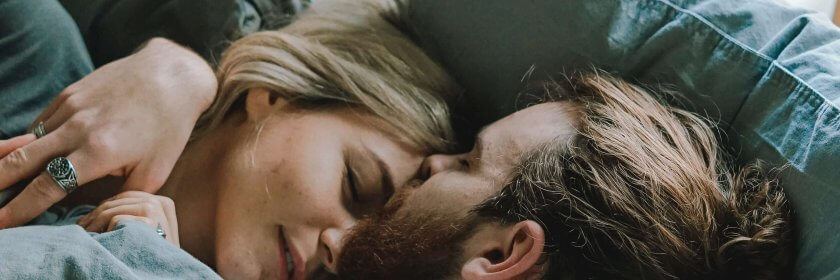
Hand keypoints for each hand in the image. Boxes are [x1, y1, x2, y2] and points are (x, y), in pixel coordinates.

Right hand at [0, 38, 216, 228]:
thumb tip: (96, 214)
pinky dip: (30, 141)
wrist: (171, 76)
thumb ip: (120, 196)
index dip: (20, 209)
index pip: (47, 186)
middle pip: (22, 161)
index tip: (2, 224)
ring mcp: (70, 108)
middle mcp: (77, 129)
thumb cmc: (168, 127)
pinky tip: (28, 156)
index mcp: (98, 152)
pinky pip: (40, 123)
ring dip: (10, 163)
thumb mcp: (154, 172)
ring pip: (28, 141)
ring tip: (2, 182)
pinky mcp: (69, 95)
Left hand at [78, 191, 178, 246]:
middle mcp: (161, 203)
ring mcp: (155, 211)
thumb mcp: (149, 229)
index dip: (107, 205)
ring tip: (86, 234)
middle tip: (82, 226)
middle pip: (118, 200)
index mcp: (163, 202)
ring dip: (95, 223)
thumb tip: (105, 205)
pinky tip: (104, 242)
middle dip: (97, 213)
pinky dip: (106, 232)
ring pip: (112, 210)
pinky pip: (116, 219)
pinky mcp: (149, 222)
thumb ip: (136, 213)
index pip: (127, 196)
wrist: (160, 272)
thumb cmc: (151, 254)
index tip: (92, 219)